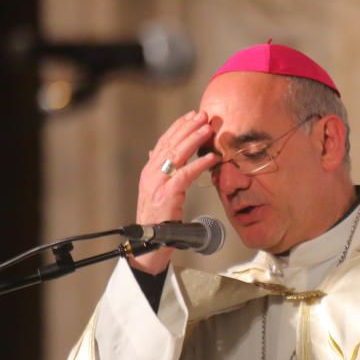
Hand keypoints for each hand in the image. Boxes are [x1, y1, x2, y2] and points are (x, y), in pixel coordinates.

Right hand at [129, 110, 217, 273]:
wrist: (148, 244)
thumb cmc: (157, 220)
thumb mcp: (156, 192)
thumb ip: (158, 172)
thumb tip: (155, 152)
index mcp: (149, 171)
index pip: (164, 142)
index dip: (178, 127)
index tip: (193, 115)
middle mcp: (151, 174)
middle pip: (170, 144)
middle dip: (188, 127)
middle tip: (204, 115)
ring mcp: (157, 184)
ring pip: (176, 155)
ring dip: (194, 139)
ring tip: (209, 128)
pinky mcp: (166, 196)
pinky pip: (184, 175)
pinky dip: (199, 165)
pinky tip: (211, 158)